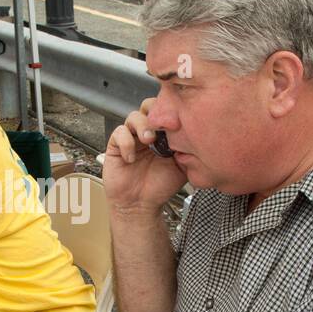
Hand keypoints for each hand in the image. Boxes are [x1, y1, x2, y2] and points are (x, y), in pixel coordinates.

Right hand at [103, 97, 186, 211]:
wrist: (141, 205)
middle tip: (162, 127)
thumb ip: (188, 150)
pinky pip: (119, 133)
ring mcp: (131, 138)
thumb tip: (196, 135)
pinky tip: (132, 159)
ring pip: (133, 116)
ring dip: (142, 125)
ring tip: (148, 140)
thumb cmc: (160, 187)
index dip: (172, 111)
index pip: (166, 112)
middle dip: (155, 112)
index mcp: (164, 135)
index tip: (179, 123)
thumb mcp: (182, 168)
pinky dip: (126, 143)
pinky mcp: (116, 146)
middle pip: (148, 106)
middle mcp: (147, 133)